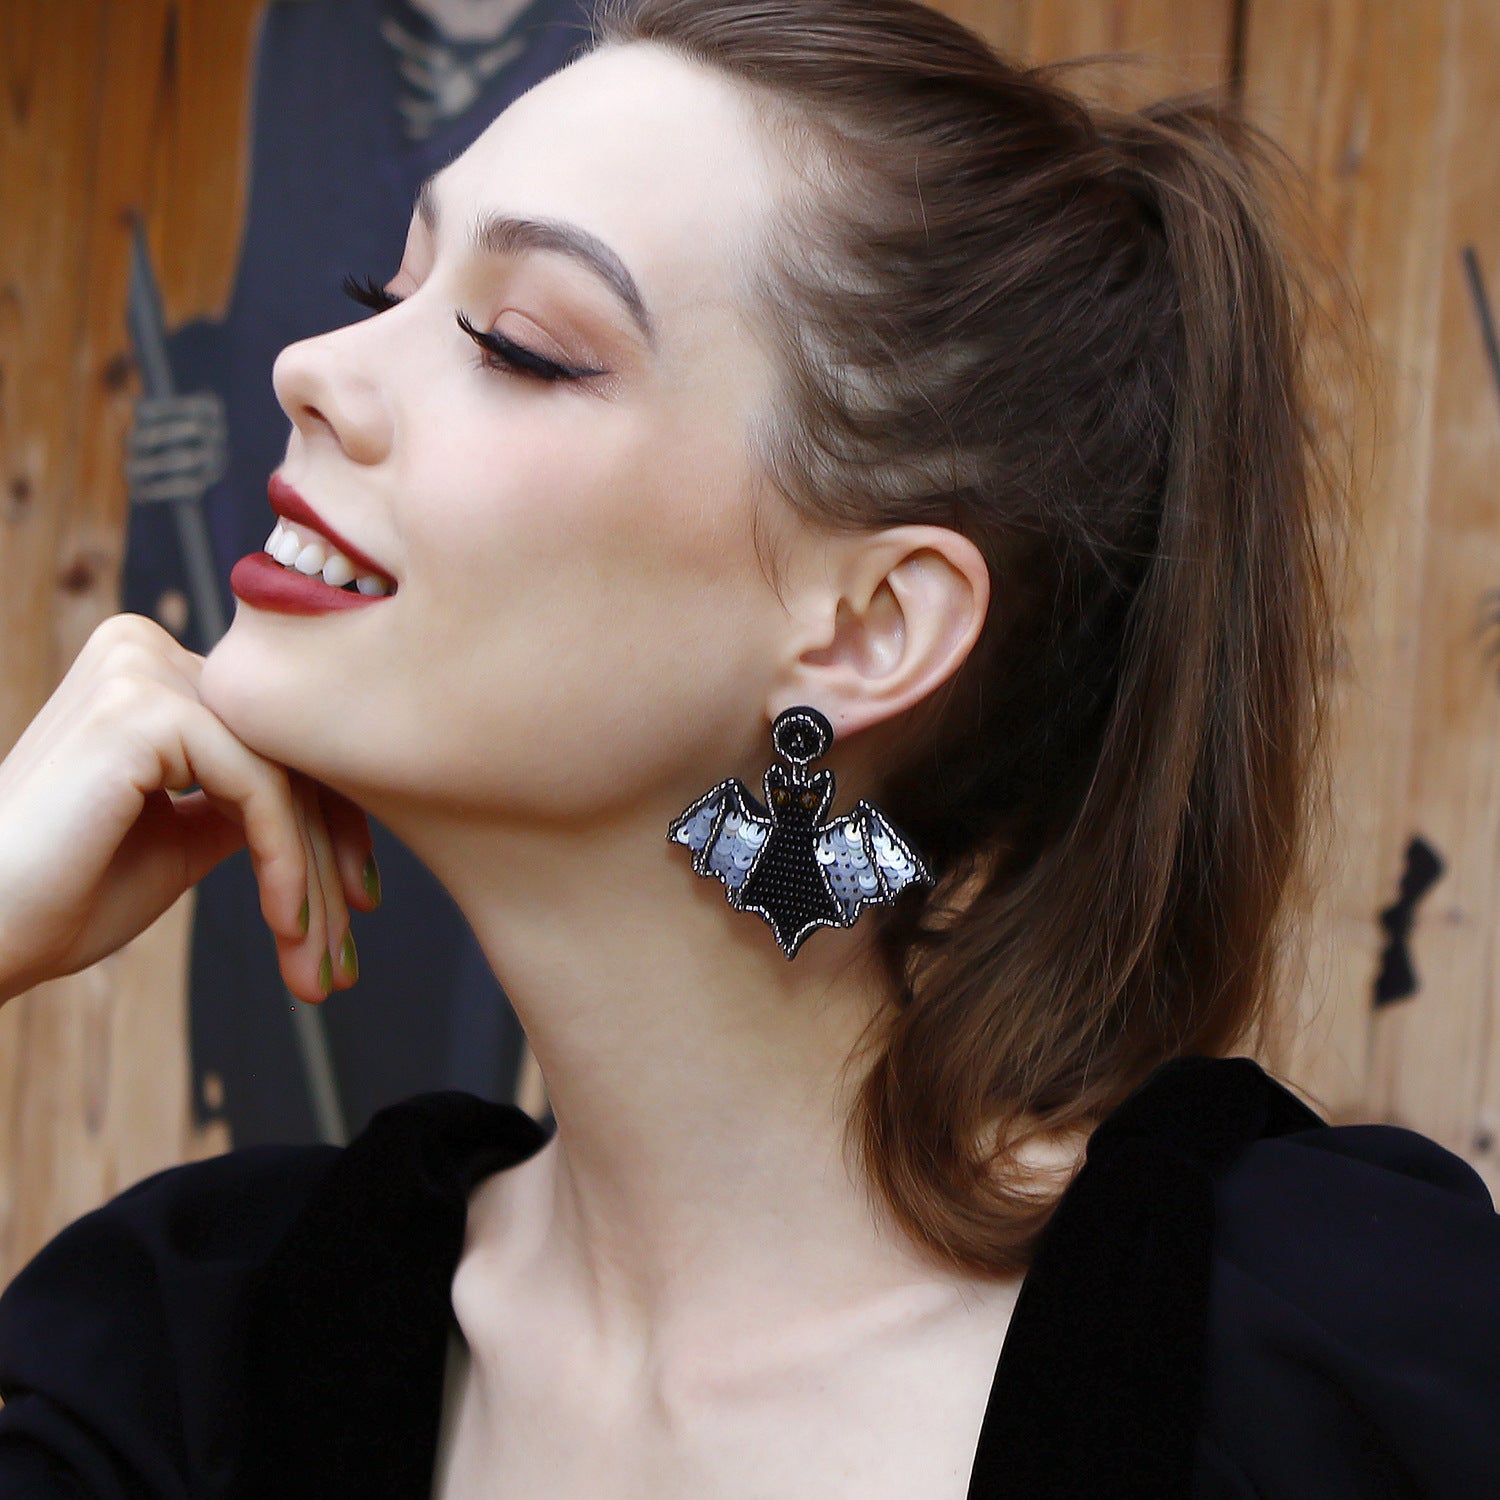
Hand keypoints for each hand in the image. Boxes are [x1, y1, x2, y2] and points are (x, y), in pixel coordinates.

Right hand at [0, 612, 374, 1005]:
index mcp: (150, 668)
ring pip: (284, 777)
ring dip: (314, 881)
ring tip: (319, 966)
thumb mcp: (179, 836)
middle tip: (344, 955)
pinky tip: (286, 926)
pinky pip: (259, 791)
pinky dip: (284, 866)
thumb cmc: (60, 897)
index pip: (274, 739)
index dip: (330, 825)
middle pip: (287, 754)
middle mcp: (145, 649)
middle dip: (330, 861)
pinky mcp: (142, 710)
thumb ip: (242, 799)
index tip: (359, 905)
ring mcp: (140, 670)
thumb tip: (323, 797)